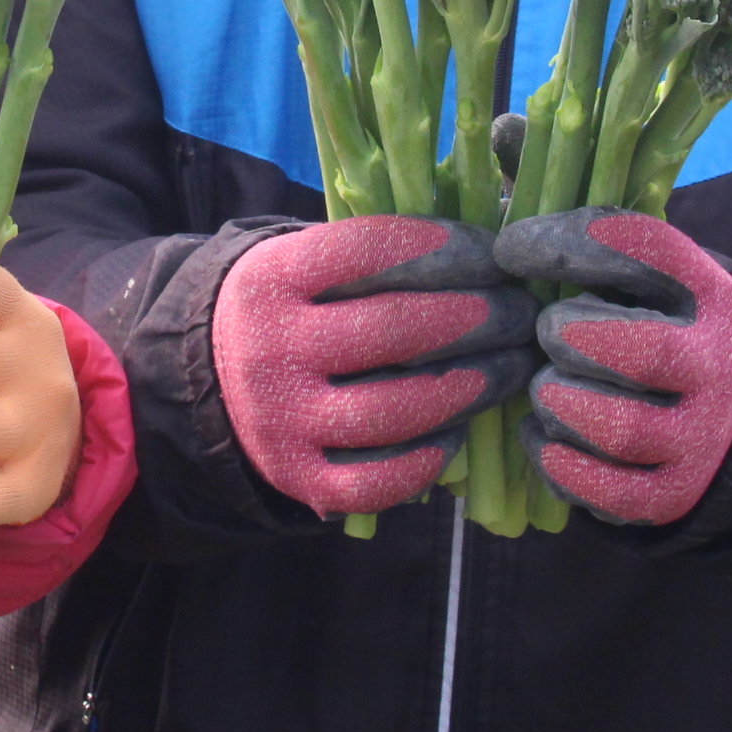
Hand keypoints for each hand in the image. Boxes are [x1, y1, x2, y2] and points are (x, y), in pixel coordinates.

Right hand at [210, 217, 534, 516]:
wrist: (209, 377)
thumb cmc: (292, 307)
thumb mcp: (306, 263)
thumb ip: (377, 255)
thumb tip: (492, 251)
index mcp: (271, 279)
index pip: (369, 251)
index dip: (448, 249)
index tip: (497, 254)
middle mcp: (268, 348)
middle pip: (392, 330)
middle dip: (479, 319)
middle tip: (522, 313)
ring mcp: (280, 421)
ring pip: (393, 409)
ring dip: (471, 386)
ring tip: (511, 367)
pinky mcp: (297, 477)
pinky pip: (375, 481)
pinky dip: (427, 459)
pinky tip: (458, 431)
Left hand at [495, 208, 731, 526]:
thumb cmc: (658, 322)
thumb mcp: (640, 265)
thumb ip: (573, 201)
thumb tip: (507, 125)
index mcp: (707, 289)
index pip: (639, 248)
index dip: (563, 241)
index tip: (511, 247)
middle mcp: (714, 362)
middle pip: (629, 346)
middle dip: (564, 333)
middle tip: (546, 328)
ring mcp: (699, 435)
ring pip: (615, 423)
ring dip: (558, 399)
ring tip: (547, 382)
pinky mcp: (674, 494)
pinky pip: (603, 487)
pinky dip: (556, 458)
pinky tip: (542, 431)